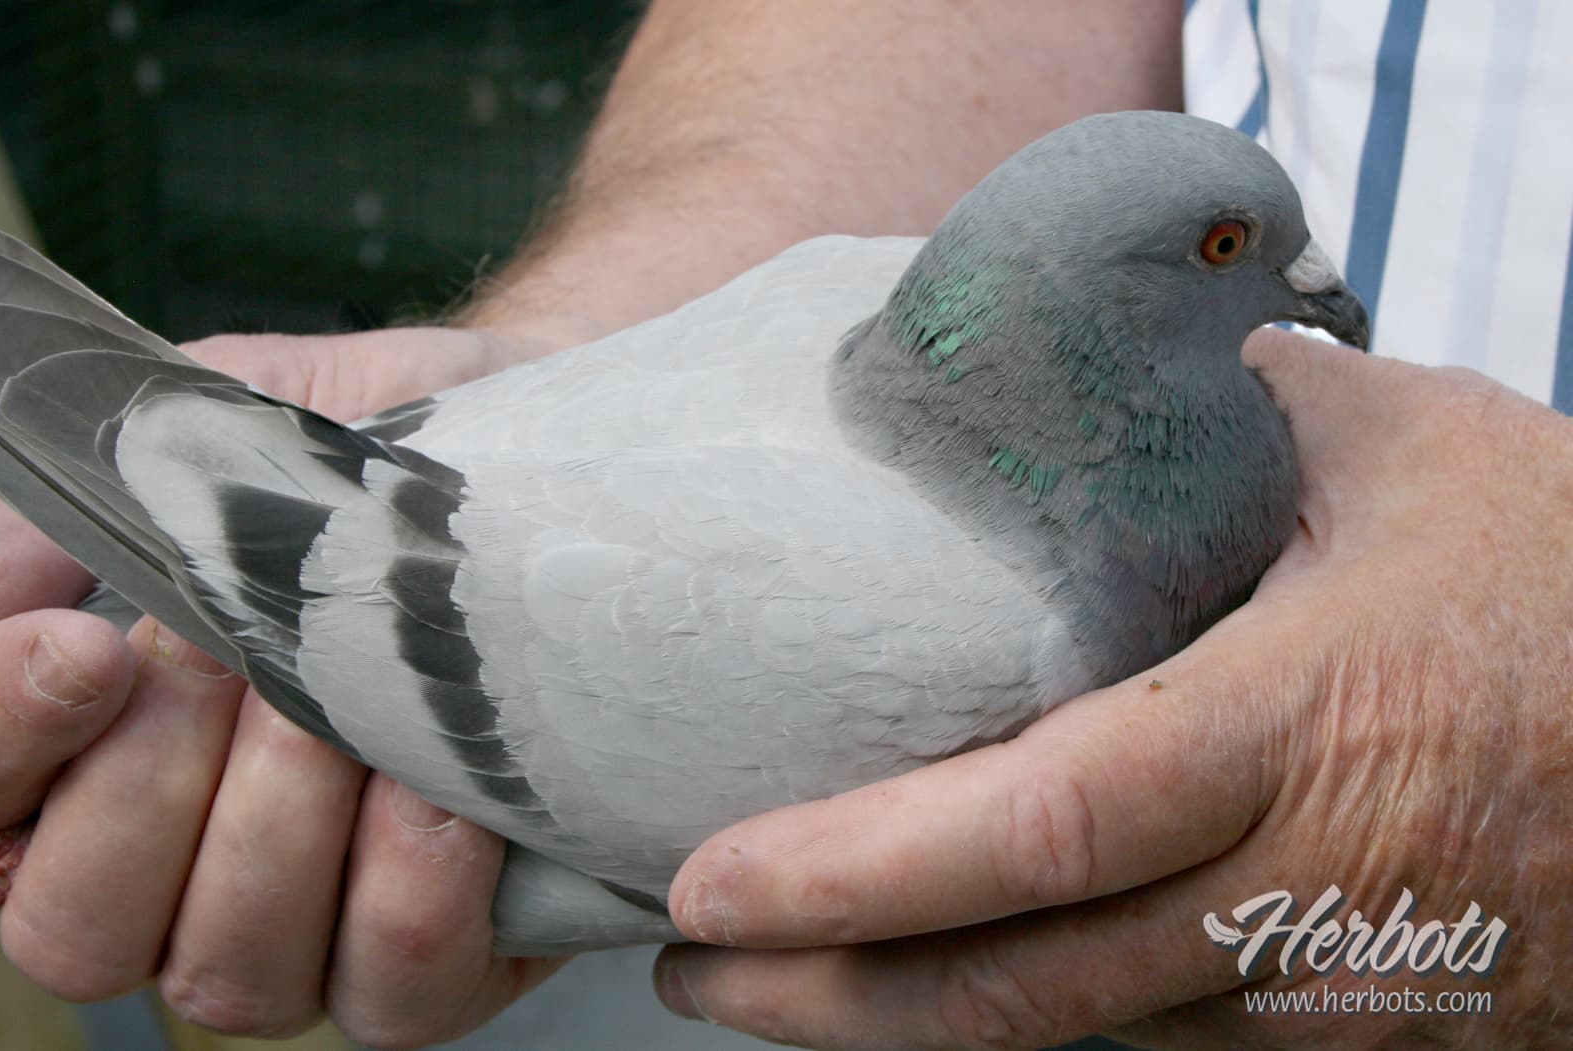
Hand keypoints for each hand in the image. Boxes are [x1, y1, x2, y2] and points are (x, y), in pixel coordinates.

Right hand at [0, 326, 567, 1045]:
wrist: (547, 462)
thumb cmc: (369, 461)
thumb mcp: (216, 441)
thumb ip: (67, 518)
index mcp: (82, 750)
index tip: (85, 644)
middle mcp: (174, 872)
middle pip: (76, 929)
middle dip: (154, 784)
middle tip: (234, 654)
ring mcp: (306, 933)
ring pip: (231, 971)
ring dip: (285, 827)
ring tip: (349, 706)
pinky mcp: (441, 960)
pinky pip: (395, 987)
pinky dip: (413, 885)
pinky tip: (447, 787)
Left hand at [654, 331, 1572, 1049]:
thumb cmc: (1571, 573)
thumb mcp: (1405, 452)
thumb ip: (1222, 416)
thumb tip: (1075, 373)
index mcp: (1302, 725)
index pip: (1038, 827)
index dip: (860, 877)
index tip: (711, 889)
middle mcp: (1307, 890)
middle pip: (1025, 989)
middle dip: (831, 1000)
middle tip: (689, 969)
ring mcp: (1341, 992)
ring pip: (1086, 1038)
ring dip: (915, 1022)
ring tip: (778, 981)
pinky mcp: (1370, 1037)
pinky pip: (1168, 1041)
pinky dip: (1039, 1017)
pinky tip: (948, 981)